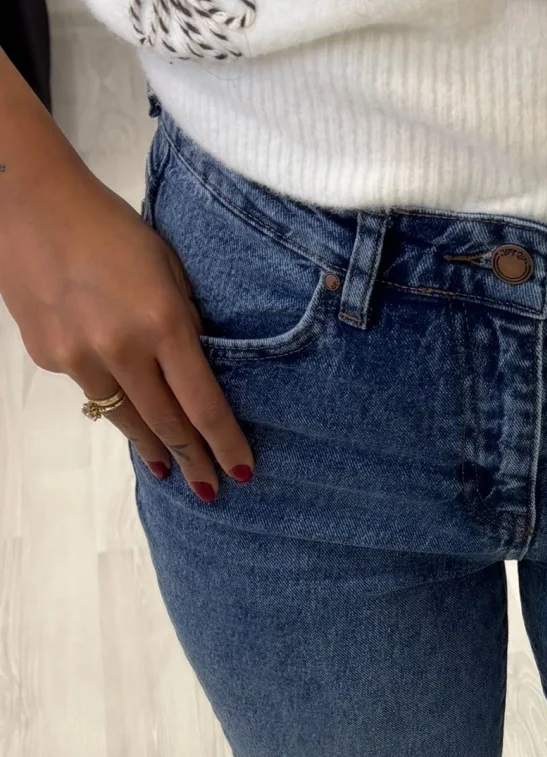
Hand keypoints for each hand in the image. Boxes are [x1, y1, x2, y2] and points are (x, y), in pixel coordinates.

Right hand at [0, 98, 252, 501]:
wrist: (29, 203)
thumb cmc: (111, 229)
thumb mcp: (167, 269)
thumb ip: (185, 324)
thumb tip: (200, 374)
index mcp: (162, 323)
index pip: (203, 404)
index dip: (224, 443)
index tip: (241, 472)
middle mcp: (121, 349)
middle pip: (166, 424)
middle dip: (191, 461)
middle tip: (209, 488)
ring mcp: (79, 357)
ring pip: (125, 418)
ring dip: (151, 448)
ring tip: (167, 469)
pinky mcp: (49, 357)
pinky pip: (90, 390)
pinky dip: (111, 402)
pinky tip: (124, 409)